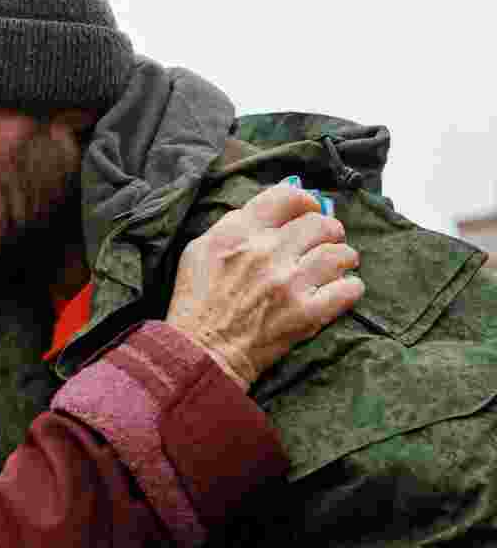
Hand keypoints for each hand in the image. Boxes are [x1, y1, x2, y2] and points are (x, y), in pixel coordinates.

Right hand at [166, 180, 363, 386]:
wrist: (202, 350)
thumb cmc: (197, 301)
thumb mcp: (200, 249)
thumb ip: (234, 225)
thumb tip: (271, 210)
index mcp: (239, 233)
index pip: (287, 197)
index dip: (305, 200)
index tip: (309, 209)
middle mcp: (267, 252)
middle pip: (320, 223)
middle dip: (328, 229)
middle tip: (327, 239)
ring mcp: (290, 283)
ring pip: (339, 253)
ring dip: (344, 256)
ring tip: (339, 263)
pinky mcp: (306, 314)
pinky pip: (348, 290)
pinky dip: (350, 287)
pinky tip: (342, 288)